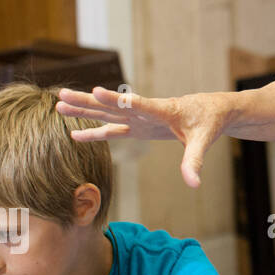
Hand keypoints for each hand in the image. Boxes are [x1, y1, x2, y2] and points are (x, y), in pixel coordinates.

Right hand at [57, 86, 232, 186]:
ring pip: (109, 114)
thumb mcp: (204, 141)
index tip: (96, 90)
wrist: (215, 111)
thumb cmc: (210, 122)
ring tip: (59, 105)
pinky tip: (75, 134)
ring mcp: (142, 119)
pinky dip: (96, 131)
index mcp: (163, 110)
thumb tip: (193, 184)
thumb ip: (194, 161)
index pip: (138, 104)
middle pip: (113, 106)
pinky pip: (114, 129)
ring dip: (85, 111)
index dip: (117, 99)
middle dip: (88, 101)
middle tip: (61, 94)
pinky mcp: (141, 127)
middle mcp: (147, 112)